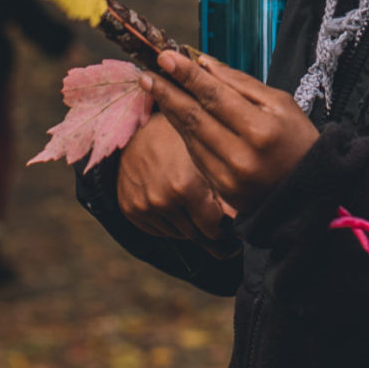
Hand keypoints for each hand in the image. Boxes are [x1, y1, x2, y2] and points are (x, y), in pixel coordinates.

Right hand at [116, 111, 239, 255]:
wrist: (136, 131)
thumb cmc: (179, 140)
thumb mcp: (206, 157)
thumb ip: (223, 191)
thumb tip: (239, 223)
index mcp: (184, 187)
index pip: (213, 230)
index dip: (226, 228)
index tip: (232, 226)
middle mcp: (161, 200)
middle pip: (196, 236)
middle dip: (209, 230)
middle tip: (218, 221)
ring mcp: (143, 207)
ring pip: (179, 235)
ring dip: (189, 226)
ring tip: (192, 203)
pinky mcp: (130, 210)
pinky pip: (159, 232)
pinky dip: (170, 224)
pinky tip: (173, 203)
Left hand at [143, 48, 320, 213]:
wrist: (309, 190)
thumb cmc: (298, 140)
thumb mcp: (281, 103)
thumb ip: (241, 83)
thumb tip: (204, 63)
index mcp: (260, 130)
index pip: (215, 96)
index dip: (187, 75)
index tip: (166, 57)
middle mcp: (241, 156)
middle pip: (195, 117)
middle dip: (169, 91)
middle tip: (149, 72)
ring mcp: (228, 176)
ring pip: (190, 135)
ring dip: (170, 110)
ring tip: (155, 87)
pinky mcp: (221, 188)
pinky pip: (195, 153)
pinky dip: (183, 132)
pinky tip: (175, 114)